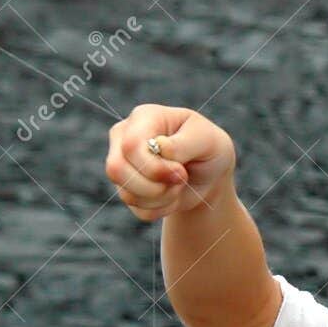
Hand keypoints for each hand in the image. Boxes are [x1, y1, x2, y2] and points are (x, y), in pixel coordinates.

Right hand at [105, 103, 236, 220]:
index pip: (131, 145)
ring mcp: (122, 162)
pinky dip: (161, 209)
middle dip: (155, 186)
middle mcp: (124, 137)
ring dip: (161, 199)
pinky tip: (172, 194)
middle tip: (181, 180)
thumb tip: (159, 148)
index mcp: (144, 117)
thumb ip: (184, 143)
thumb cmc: (208, 148)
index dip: (155, 167)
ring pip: (126, 193)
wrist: (210, 173)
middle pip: (117, 169)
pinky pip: (137, 209)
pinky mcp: (126, 187)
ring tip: (178, 185)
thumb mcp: (207, 140)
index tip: (181, 172)